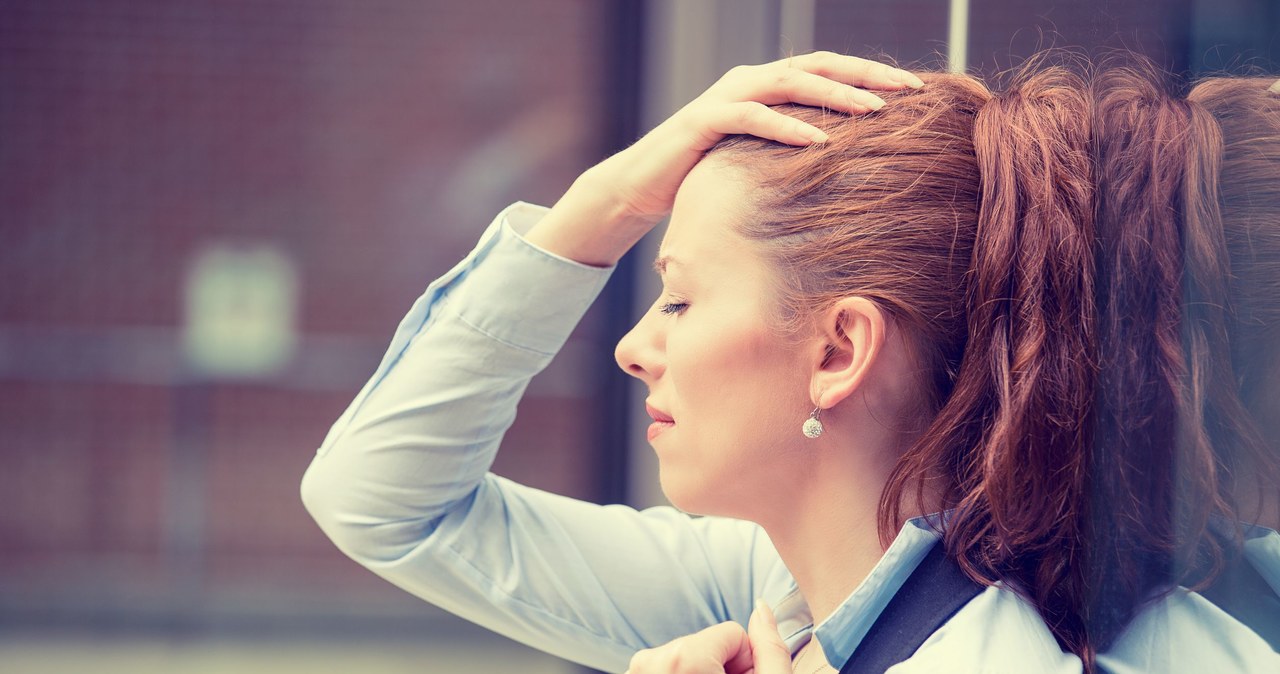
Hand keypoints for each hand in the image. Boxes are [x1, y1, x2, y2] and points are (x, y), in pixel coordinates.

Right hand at [599, 51, 920, 221]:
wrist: (639, 185)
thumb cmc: (703, 176)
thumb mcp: (758, 159)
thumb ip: (792, 150)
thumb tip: (846, 167)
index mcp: (765, 86)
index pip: (826, 69)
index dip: (870, 75)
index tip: (916, 91)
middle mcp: (748, 81)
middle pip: (816, 66)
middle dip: (865, 76)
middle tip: (909, 92)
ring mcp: (725, 97)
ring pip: (788, 83)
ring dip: (833, 95)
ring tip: (872, 111)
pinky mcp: (703, 121)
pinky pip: (750, 116)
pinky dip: (786, 126)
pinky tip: (817, 140)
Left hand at [624, 600, 794, 673]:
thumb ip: (771, 650)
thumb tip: (763, 608)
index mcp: (683, 659)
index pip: (732, 633)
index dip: (745, 664)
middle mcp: (649, 661)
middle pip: (706, 643)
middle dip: (721, 670)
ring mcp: (634, 672)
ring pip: (686, 657)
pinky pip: (665, 668)